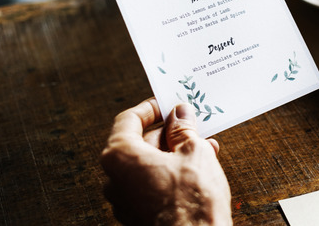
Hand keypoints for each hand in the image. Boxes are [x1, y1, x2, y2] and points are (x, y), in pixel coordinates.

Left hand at [100, 99, 231, 225]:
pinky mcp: (137, 215)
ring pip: (147, 164)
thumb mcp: (194, 151)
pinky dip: (171, 172)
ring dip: (174, 152)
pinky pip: (151, 184)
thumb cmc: (192, 199)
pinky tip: (197, 169)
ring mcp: (124, 200)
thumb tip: (180, 114)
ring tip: (204, 146)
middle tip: (192, 124)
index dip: (151, 108)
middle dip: (168, 133)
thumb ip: (183, 129)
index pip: (128, 120)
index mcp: (120, 156)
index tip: (168, 104)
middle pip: (138, 143)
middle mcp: (115, 179)